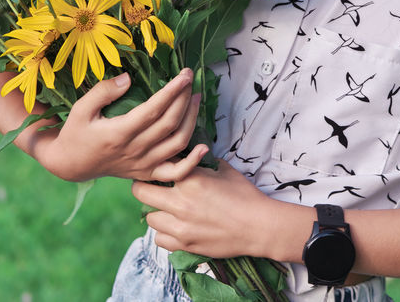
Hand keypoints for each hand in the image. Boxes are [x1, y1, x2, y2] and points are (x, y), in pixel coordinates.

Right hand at [36, 68, 207, 182]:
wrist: (71, 164)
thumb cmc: (76, 132)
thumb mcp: (81, 108)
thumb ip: (103, 92)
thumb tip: (128, 78)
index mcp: (119, 133)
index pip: (153, 110)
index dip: (172, 91)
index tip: (184, 75)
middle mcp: (135, 150)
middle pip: (169, 123)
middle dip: (184, 98)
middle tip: (191, 79)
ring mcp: (143, 164)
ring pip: (177, 143)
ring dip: (191, 120)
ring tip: (196, 98)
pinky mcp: (147, 173)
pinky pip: (175, 173)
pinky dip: (192, 162)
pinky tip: (203, 147)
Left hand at [132, 158, 292, 259]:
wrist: (259, 226)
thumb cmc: (245, 195)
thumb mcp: (224, 170)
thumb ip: (202, 163)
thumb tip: (189, 156)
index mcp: (190, 179)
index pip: (159, 167)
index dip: (158, 166)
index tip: (160, 167)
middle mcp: (180, 203)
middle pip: (141, 192)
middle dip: (144, 186)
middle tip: (151, 186)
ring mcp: (181, 226)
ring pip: (149, 217)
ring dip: (156, 211)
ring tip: (167, 209)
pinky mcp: (185, 244)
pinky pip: (158, 239)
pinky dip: (163, 233)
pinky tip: (174, 227)